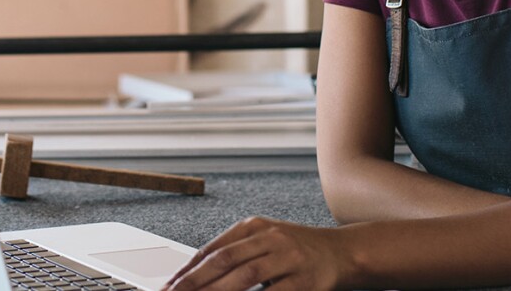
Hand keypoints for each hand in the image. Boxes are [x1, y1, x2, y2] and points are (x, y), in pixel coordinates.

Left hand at [163, 216, 348, 290]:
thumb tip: (195, 274)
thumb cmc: (295, 249)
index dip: (188, 270)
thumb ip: (234, 253)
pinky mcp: (304, 281)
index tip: (169, 287)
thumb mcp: (264, 241)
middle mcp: (269, 238)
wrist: (341, 252)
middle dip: (194, 282)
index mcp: (254, 226)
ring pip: (245, 277)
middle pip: (224, 261)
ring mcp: (288, 258)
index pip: (213, 249)